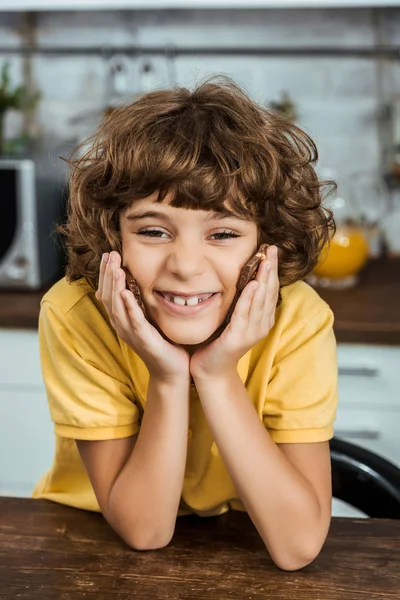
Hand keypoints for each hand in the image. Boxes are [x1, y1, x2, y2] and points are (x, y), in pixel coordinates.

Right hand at [96, 251, 189, 382]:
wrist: (171, 371)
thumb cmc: (162, 344)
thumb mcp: (147, 320)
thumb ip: (138, 305)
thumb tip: (130, 286)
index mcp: (122, 320)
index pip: (107, 293)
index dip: (105, 274)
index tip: (107, 255)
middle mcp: (122, 326)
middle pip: (108, 297)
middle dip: (108, 274)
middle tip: (110, 254)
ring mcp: (131, 333)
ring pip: (117, 307)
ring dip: (115, 286)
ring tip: (116, 268)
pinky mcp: (144, 339)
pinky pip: (134, 320)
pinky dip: (128, 306)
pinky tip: (125, 292)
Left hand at [189, 245, 278, 380]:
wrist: (210, 370)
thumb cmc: (219, 343)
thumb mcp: (234, 319)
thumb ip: (242, 303)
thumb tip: (244, 278)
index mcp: (262, 320)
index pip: (270, 290)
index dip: (272, 270)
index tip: (271, 250)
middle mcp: (261, 325)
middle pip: (268, 292)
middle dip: (270, 269)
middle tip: (272, 249)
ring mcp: (251, 332)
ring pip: (260, 301)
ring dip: (263, 279)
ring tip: (266, 261)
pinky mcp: (238, 337)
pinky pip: (244, 313)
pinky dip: (249, 298)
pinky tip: (252, 284)